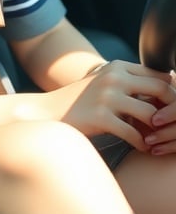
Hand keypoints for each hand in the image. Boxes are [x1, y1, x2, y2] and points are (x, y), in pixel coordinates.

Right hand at [53, 60, 175, 151]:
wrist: (49, 112)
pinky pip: (134, 134)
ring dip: (158, 131)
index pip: (159, 75)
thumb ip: (131, 82)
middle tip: (172, 125)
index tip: (172, 109)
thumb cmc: (82, 100)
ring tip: (156, 139)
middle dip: (172, 110)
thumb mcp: (105, 83)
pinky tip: (142, 147)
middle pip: (161, 89)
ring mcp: (107, 96)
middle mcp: (115, 77)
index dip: (172, 93)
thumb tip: (167, 85)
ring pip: (150, 114)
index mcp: (118, 66)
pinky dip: (142, 144)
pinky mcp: (100, 117)